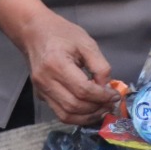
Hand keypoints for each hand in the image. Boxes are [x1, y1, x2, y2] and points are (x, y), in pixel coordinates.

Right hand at [0, 0, 115, 125]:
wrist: (35, 32)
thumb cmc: (62, 34)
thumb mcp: (87, 43)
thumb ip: (100, 66)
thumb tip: (106, 88)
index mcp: (56, 64)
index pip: (82, 90)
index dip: (102, 96)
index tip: (115, 95)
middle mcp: (45, 81)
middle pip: (74, 105)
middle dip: (96, 108)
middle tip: (111, 104)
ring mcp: (41, 90)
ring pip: (66, 115)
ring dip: (87, 117)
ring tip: (102, 109)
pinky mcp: (41, 96)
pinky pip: (60, 113)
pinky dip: (77, 116)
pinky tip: (90, 110)